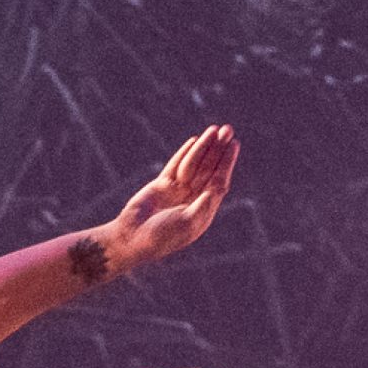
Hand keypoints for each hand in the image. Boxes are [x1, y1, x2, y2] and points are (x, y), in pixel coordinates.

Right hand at [105, 125, 237, 271]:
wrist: (133, 238)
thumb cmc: (162, 237)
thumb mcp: (186, 224)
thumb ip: (201, 207)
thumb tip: (215, 191)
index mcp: (204, 210)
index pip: (219, 181)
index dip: (227, 163)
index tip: (233, 145)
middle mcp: (193, 199)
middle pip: (209, 169)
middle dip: (218, 150)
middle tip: (228, 129)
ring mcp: (178, 191)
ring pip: (194, 164)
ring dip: (203, 147)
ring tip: (213, 129)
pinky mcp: (162, 186)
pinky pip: (175, 166)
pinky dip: (184, 153)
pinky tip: (194, 142)